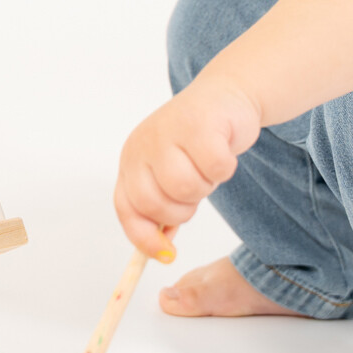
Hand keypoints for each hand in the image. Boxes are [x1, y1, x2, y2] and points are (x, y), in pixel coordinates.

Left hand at [114, 78, 262, 257]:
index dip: (144, 237)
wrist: (224, 97)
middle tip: (195, 193)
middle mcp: (144, 144)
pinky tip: (223, 151)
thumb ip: (161, 207)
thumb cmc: (197, 143)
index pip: (127, 208)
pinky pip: (215, 169)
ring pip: (185, 188)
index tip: (166, 254)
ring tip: (207, 167)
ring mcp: (169, 131)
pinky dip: (225, 168)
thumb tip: (161, 250)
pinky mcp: (200, 123)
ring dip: (205, 187)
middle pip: (154, 203)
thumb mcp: (171, 174)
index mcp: (132, 159)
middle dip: (181, 211)